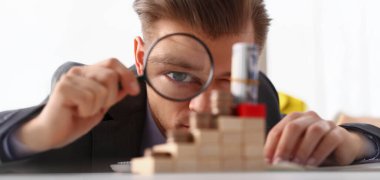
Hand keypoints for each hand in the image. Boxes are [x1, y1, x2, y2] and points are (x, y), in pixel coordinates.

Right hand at [17, 58, 139, 151]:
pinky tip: (76, 112)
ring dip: (96, 107)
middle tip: (97, 107)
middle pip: (110, 76)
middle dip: (111, 97)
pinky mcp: (63, 88)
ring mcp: (70, 78)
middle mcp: (78, 71)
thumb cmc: (76, 119)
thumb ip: (114, 93)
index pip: (112, 62)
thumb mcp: (102, 105)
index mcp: (88, 72)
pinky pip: (89, 98)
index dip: (127, 75)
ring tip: (83, 111)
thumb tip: (130, 85)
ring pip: (101, 90)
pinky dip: (87, 111)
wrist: (53, 134)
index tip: (134, 91)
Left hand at [264, 111, 370, 165]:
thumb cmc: (313, 148)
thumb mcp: (296, 148)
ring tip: (297, 164)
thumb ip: (285, 150)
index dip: (271, 145)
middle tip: (280, 162)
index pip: (279, 129)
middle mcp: (309, 117)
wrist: (342, 147)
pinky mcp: (339, 133)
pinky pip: (329, 139)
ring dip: (303, 149)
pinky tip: (312, 163)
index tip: (268, 160)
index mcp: (294, 118)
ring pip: (313, 131)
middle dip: (285, 145)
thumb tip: (270, 162)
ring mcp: (325, 123)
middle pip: (294, 127)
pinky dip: (319, 152)